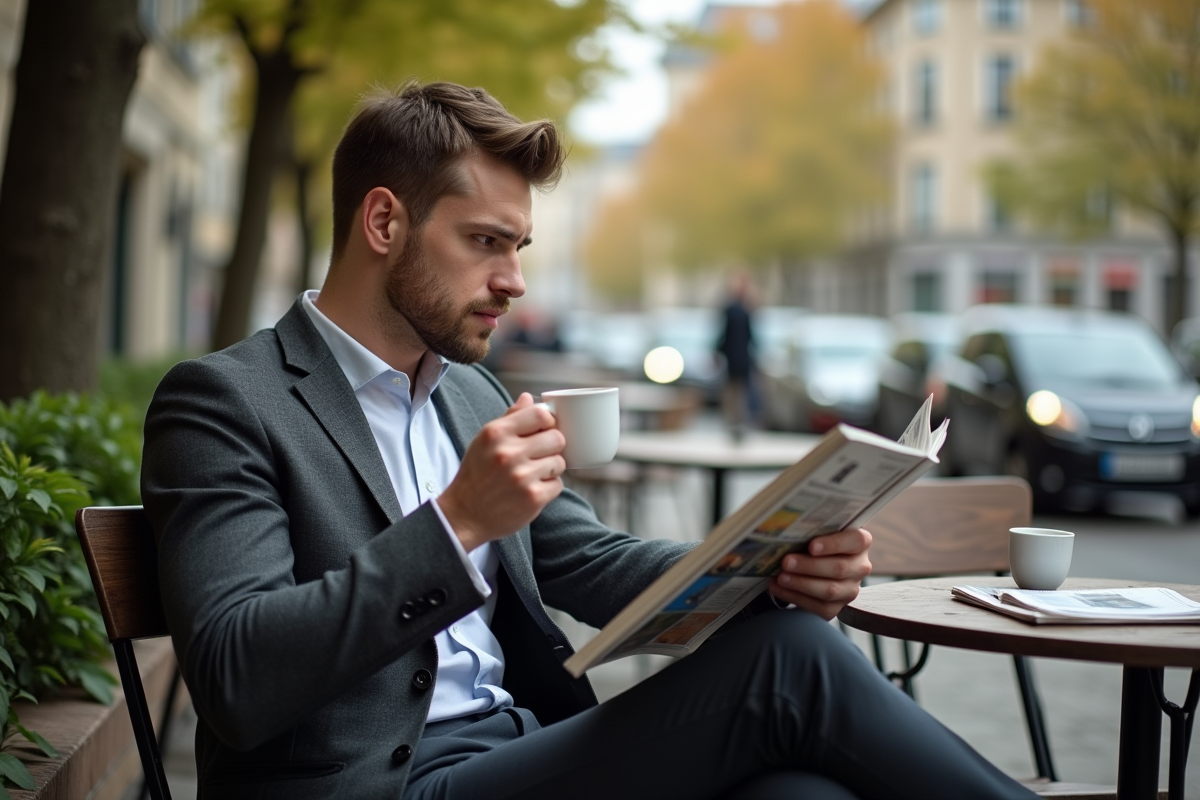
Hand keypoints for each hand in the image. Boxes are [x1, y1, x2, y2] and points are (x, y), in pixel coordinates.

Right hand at [437, 393, 565, 550]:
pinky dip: (548, 488)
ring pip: (560, 462)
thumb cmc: (477, 474)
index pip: (541, 414)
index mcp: (496, 433)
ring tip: (532, 475)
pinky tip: (531, 490)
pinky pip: (558, 485)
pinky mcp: (533, 498)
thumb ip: (509, 418)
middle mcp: (509, 453)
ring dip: (550, 469)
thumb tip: (529, 398)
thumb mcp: (485, 441)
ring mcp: (522, 476)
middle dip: (552, 447)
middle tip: (538, 456)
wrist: (465, 515)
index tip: (543, 431)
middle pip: (557, 438)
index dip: (547, 422)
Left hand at [768, 527, 871, 619]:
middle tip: (786, 562)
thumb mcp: (818, 530)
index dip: (834, 544)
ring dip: (801, 584)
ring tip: (781, 577)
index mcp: (860, 542)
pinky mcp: (837, 607)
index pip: (856, 541)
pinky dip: (795, 597)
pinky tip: (778, 588)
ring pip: (829, 590)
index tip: (811, 547)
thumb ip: (812, 528)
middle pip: (839, 568)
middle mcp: (860, 567)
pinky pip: (819, 607)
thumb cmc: (816, 540)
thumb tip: (788, 530)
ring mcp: (850, 589)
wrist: (815, 562)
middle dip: (809, 566)